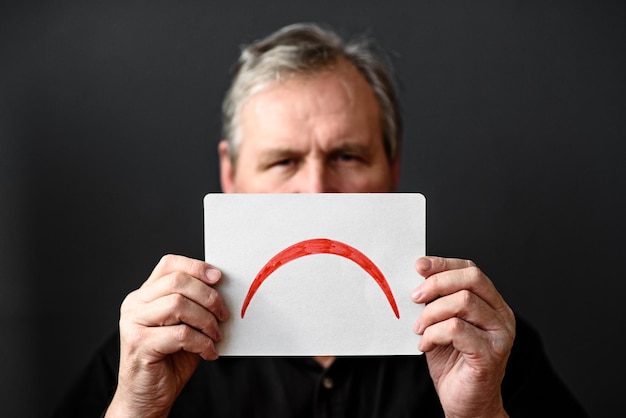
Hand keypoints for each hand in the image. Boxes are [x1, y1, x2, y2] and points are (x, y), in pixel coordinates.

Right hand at [106, 255, 228, 417]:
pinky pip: (180, 334)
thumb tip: (221, 289)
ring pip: (178, 304)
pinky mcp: (139, 344)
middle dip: (208, 296)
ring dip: (206, 320)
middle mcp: (135, 304)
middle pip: (177, 282)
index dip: (196, 266)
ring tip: (215, 336)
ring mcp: (133, 323)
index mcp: (145, 295)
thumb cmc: (168, 360)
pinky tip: (208, 352)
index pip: (169, 265)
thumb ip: (194, 304)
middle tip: (223, 314)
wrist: (147, 397)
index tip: (218, 277)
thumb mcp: (184, 325)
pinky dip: (202, 342)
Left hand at [412, 256, 514, 417]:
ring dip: (431, 314)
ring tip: (420, 329)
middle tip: (414, 297)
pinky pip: (456, 329)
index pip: (471, 270)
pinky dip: (433, 334)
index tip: (419, 266)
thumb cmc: (453, 363)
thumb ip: (437, 301)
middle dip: (437, 284)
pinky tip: (425, 344)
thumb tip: (418, 278)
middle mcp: (501, 316)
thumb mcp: (441, 324)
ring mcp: (499, 335)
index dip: (444, 264)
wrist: (465, 403)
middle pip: (471, 279)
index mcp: (492, 304)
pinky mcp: (490, 354)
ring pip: (462, 302)